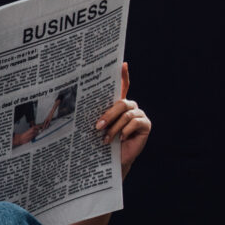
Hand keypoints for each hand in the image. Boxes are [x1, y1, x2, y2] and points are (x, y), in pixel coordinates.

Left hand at [93, 61, 149, 175]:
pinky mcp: (146, 124)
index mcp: (117, 104)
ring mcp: (139, 115)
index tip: (122, 64)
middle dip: (108, 114)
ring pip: (126, 114)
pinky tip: (121, 139)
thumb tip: (79, 103)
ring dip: (114, 127)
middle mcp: (129, 107)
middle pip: (121, 102)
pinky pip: (135, 122)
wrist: (111, 160)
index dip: (123, 75)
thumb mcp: (96, 127)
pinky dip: (125, 131)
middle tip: (97, 127)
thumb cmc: (100, 142)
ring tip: (105, 139)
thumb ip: (95, 114)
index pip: (122, 86)